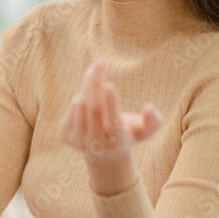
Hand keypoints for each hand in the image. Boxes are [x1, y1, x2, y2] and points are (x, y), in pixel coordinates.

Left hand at [59, 61, 162, 194]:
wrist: (102, 154)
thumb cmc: (127, 134)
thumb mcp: (144, 131)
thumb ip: (154, 122)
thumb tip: (150, 108)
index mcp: (117, 144)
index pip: (113, 122)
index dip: (111, 104)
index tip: (109, 85)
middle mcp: (95, 145)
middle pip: (94, 110)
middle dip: (95, 84)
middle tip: (99, 63)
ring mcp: (77, 141)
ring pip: (79, 107)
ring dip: (87, 86)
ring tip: (94, 72)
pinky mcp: (64, 135)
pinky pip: (71, 110)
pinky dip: (80, 97)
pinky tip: (88, 95)